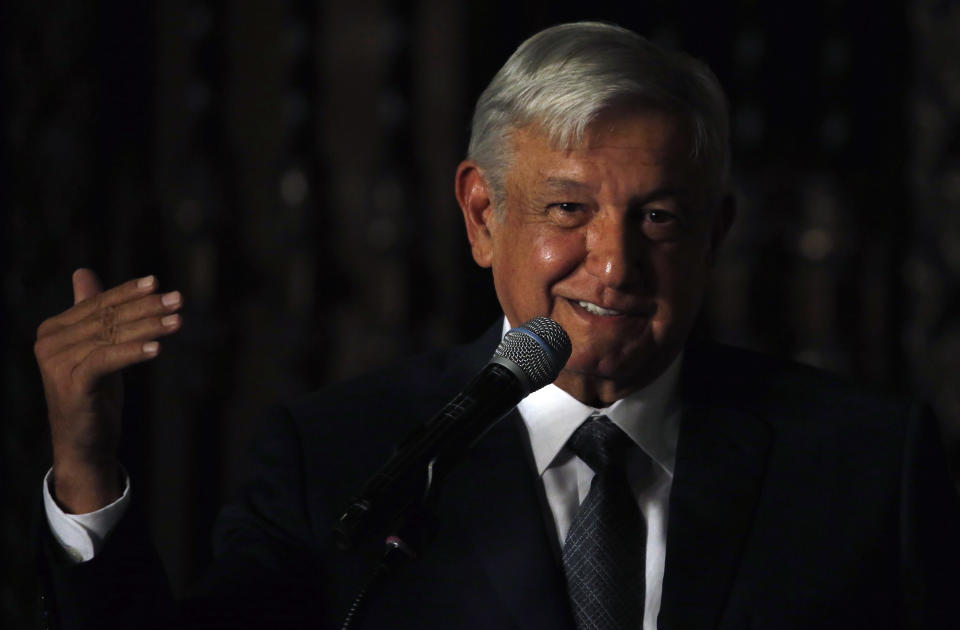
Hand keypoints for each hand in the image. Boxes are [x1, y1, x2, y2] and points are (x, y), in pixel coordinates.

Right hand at [34, 269, 182, 512]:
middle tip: (178, 300)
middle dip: (147, 307)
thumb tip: (83, 272)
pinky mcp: (71, 385)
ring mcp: (57, 365)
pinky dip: (133, 352)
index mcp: (53, 329)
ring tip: (178, 321)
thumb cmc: (94, 393)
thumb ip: (91, 312)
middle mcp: (49, 343)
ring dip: (148, 328)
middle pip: (107, 318)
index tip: (158, 283)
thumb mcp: (96, 348)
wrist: (84, 443)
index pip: (98, 304)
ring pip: (111, 337)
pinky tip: (157, 349)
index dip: (129, 292)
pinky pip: (106, 360)